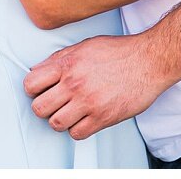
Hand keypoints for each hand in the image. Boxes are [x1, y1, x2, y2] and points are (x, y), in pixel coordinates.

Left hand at [24, 34, 169, 139]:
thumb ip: (60, 58)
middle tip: (56, 103)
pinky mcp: (103, 117)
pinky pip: (77, 133)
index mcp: (69, 63)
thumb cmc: (120, 52)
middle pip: (39, 108)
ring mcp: (89, 101)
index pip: (31, 83)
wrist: (150, 60)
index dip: (34, 89)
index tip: (41, 91)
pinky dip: (78, 129)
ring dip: (61, 120)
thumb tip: (37, 70)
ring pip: (55, 124)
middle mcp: (75, 83)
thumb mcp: (86, 46)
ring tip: (71, 112)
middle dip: (45, 107)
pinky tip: (85, 118)